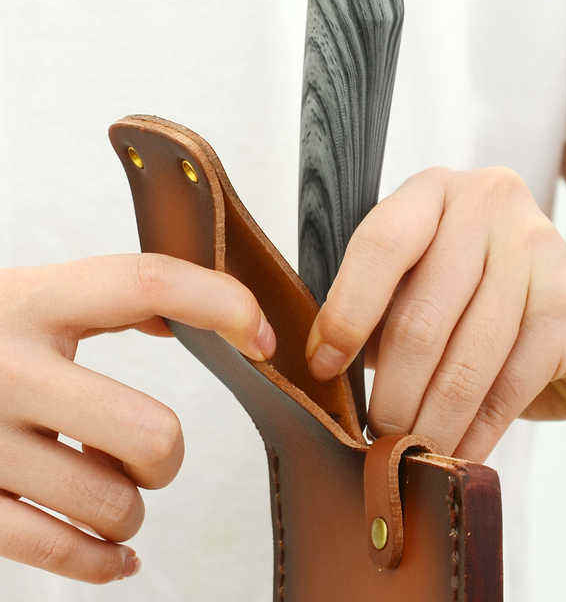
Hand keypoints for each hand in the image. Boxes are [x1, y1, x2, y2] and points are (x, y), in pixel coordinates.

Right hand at [0, 253, 274, 582]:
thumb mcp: (23, 298)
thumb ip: (98, 298)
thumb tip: (179, 313)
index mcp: (30, 301)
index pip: (148, 283)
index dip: (222, 303)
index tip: (263, 337)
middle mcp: (3, 367)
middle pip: (150, 432)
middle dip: (165, 455)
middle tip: (148, 451)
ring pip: (113, 502)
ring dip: (130, 505)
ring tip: (110, 487)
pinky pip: (60, 553)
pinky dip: (104, 560)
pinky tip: (115, 550)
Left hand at [305, 166, 565, 458]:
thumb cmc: (495, 304)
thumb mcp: (431, 288)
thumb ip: (384, 310)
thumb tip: (329, 366)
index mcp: (437, 191)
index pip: (380, 244)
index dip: (346, 312)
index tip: (324, 367)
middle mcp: (489, 202)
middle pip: (419, 314)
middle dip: (391, 391)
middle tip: (376, 437)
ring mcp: (537, 247)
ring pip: (463, 357)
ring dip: (430, 421)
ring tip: (412, 454)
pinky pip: (508, 385)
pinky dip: (477, 431)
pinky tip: (459, 454)